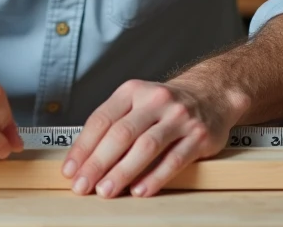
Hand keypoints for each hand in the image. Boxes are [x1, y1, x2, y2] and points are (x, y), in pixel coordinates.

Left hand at [60, 78, 244, 197]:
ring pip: (146, 146)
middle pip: (121, 134)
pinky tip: (139, 191)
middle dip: (98, 163)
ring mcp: (179, 117)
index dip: (83, 147)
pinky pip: (174, 159)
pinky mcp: (199, 135)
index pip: (102, 119)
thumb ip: (113, 124)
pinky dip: (155, 177)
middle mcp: (155, 100)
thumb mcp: (137, 102)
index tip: (70, 170)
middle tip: (82, 186)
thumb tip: (82, 160)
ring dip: (123, 172)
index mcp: (133, 91)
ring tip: (106, 191)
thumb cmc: (165, 105)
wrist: (212, 93)